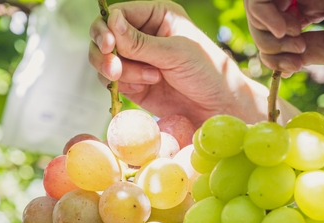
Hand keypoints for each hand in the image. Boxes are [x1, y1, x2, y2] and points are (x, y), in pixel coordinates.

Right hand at [88, 1, 280, 125]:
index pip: (118, 14)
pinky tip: (146, 88)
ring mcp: (138, 61)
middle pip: (104, 37)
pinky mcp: (135, 84)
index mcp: (156, 16)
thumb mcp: (175, 52)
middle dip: (106, 54)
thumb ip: (140, 42)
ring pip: (106, 61)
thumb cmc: (206, 71)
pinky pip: (115, 82)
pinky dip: (125, 86)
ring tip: (151, 80)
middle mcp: (143, 35)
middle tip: (114, 69)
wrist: (219, 107)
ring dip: (122, 72)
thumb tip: (111, 22)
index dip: (107, 28)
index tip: (109, 45)